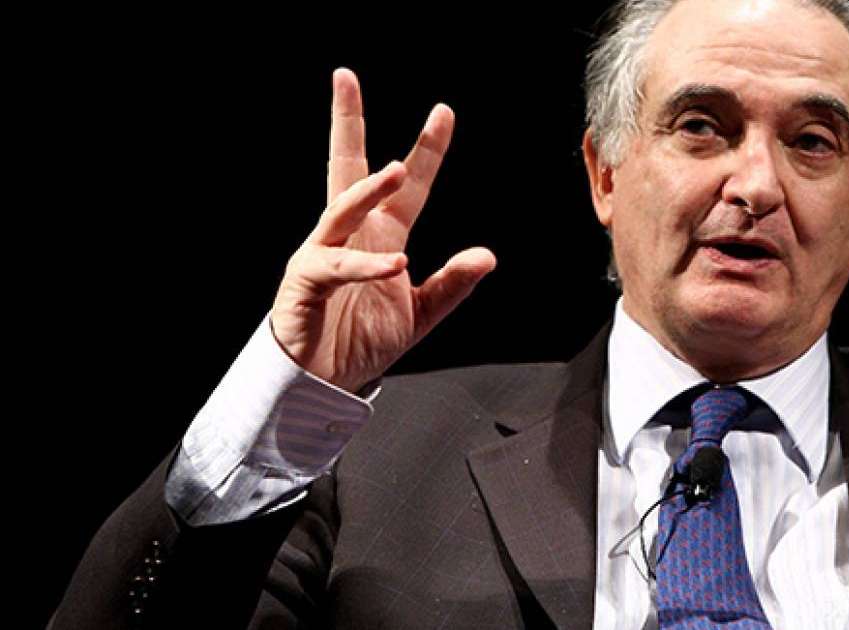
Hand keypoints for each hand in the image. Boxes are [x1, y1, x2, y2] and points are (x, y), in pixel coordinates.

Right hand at [270, 68, 495, 391]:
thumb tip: (487, 256)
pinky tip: (394, 262)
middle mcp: (349, 236)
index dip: (426, 150)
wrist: (321, 386)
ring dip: (366, 192)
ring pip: (339, 211)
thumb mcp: (421, 315)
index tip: (443, 112)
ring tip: (395, 173)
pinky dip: (364, 264)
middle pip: (347, 170)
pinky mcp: (304, 284)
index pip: (409, 186)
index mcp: (382, 236)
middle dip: (346, 123)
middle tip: (345, 79)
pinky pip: (334, 267)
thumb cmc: (360, 343)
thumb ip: (451, 285)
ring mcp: (322, 255)